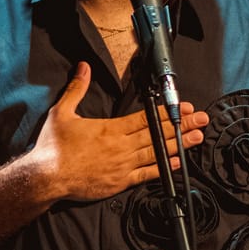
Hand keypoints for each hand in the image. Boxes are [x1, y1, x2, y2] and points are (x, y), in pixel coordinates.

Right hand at [29, 62, 209, 203]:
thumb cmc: (53, 147)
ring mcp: (123, 166)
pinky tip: (177, 162)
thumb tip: (84, 67)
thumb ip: (77, 89)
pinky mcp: (120, 182)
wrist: (47, 178)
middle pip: (157, 134)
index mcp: (110, 129)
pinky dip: (163, 168)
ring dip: (179, 145)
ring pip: (157, 153)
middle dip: (181, 125)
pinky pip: (146, 175)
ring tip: (197, 138)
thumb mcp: (62, 112)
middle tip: (201, 119)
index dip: (167, 111)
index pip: (145, 118)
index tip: (183, 106)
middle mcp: (121, 147)